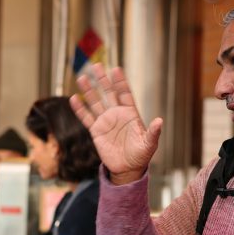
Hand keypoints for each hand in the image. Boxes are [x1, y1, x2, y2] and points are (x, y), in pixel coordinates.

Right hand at [69, 64, 162, 184]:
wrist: (127, 168)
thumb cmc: (141, 155)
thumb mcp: (149, 144)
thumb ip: (153, 132)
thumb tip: (160, 121)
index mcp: (130, 114)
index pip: (124, 94)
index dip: (120, 82)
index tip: (116, 69)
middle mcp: (117, 114)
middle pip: (108, 93)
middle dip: (102, 80)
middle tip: (96, 65)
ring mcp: (105, 121)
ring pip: (95, 102)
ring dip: (89, 90)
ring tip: (82, 77)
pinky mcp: (96, 131)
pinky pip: (86, 118)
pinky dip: (80, 109)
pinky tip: (73, 99)